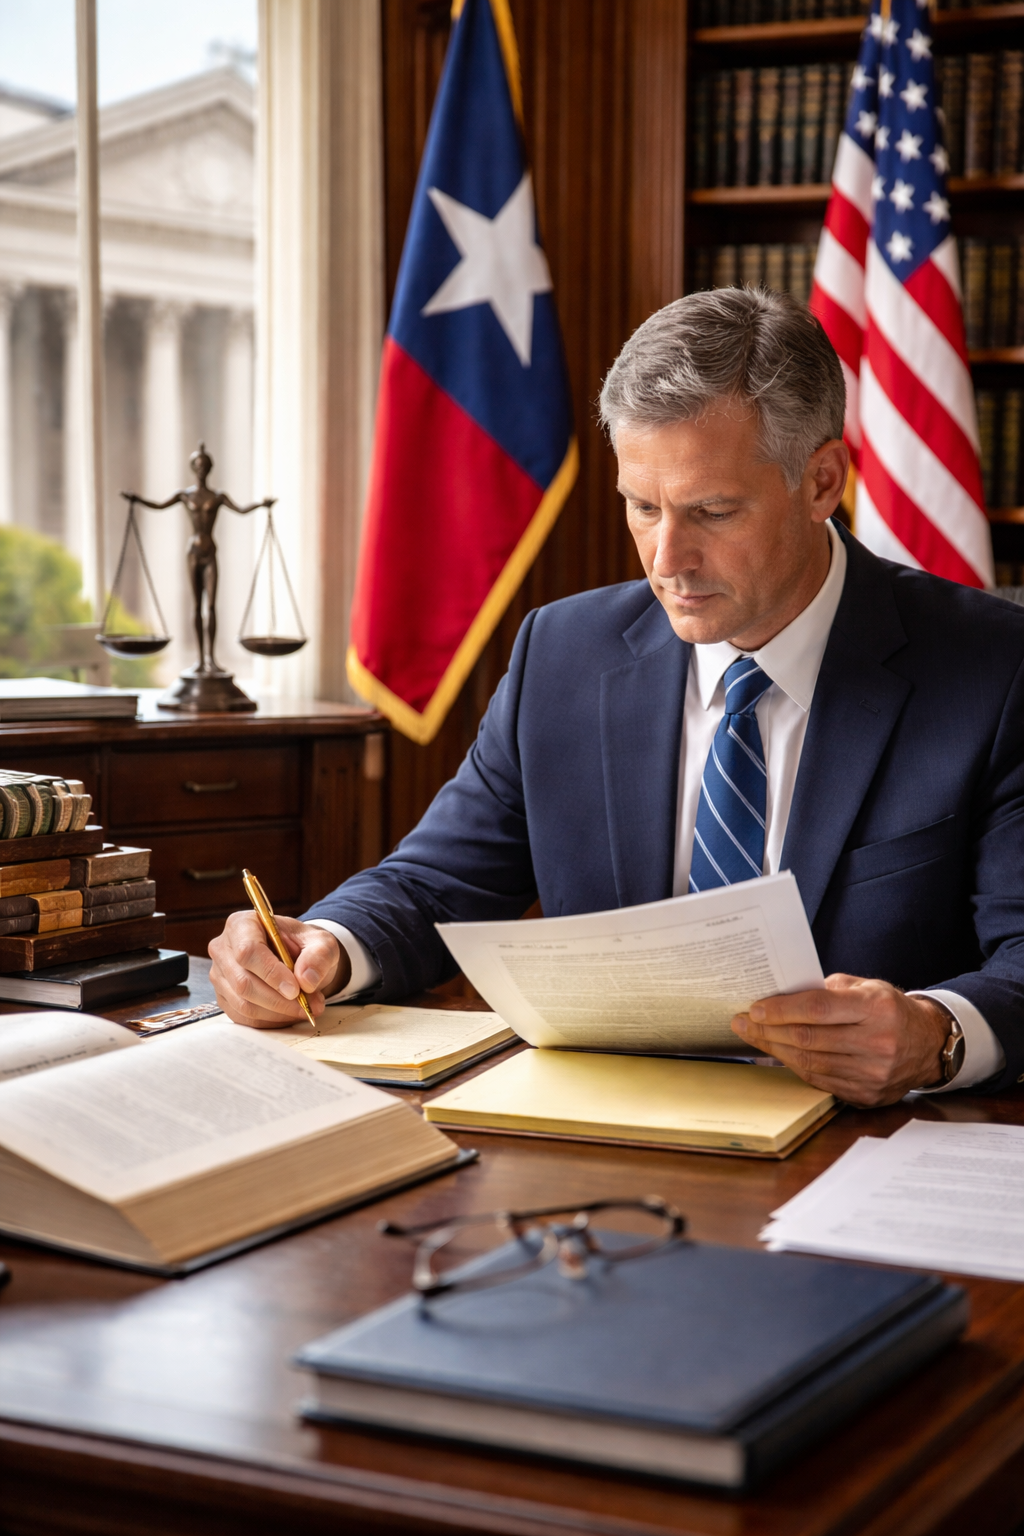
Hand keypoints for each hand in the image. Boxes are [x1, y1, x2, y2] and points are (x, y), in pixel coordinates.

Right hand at [208, 912, 349, 1027]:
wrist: (298, 959)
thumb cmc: (304, 946)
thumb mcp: (321, 943)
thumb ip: (318, 957)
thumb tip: (306, 981)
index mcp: (242, 924)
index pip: (248, 951)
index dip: (271, 973)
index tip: (296, 989)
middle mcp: (223, 949)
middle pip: (243, 982)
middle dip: (279, 1000)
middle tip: (309, 1006)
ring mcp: (220, 976)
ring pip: (243, 1004)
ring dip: (278, 1013)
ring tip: (305, 1009)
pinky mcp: (224, 998)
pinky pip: (244, 1018)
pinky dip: (270, 1021)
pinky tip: (289, 1015)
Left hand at [730, 974, 951, 1105]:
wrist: (928, 1044)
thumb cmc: (889, 1009)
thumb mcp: (867, 987)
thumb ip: (828, 989)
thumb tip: (782, 996)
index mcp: (876, 1008)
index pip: (819, 1009)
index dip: (782, 1009)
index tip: (755, 1007)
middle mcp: (877, 1043)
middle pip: (809, 1039)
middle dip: (768, 1030)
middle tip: (742, 1022)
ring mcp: (873, 1073)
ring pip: (810, 1063)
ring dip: (775, 1050)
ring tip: (753, 1037)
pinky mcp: (867, 1095)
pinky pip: (820, 1081)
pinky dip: (795, 1067)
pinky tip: (778, 1054)